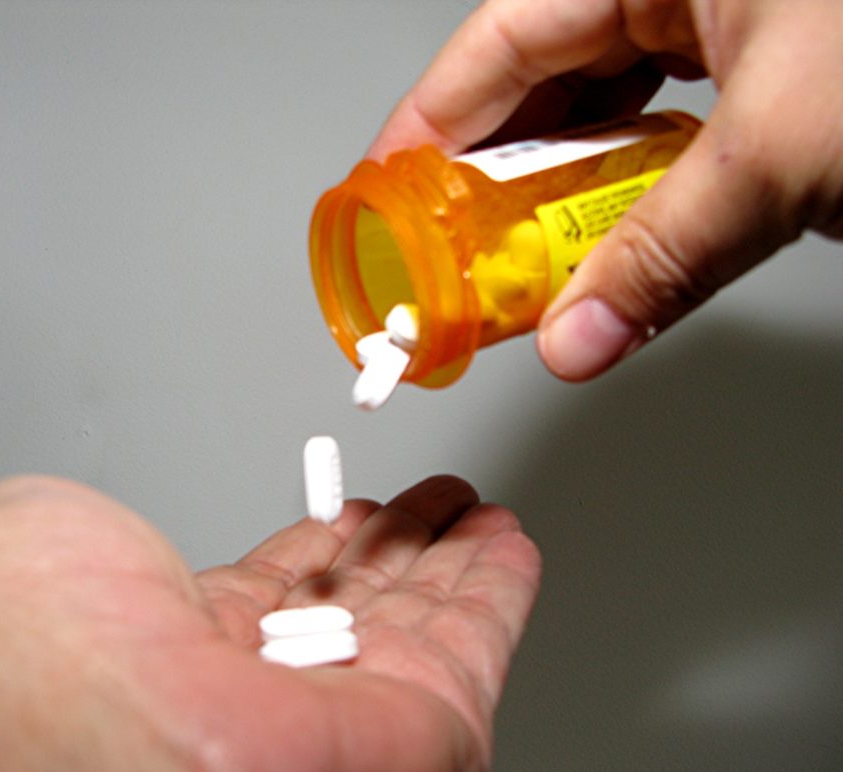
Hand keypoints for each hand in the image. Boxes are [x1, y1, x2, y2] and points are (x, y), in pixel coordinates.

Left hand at [0, 474, 539, 771]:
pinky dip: (499, 586)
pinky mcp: (428, 733)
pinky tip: (508, 543)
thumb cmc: (38, 653)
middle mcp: (268, 693)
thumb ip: (101, 536)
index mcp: (178, 652)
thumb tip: (116, 544)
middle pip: (357, 603)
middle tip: (432, 497)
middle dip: (399, 544)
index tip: (348, 512)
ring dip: (456, 555)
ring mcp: (350, 716)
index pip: (274, 592)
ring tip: (476, 506)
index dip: (319, 546)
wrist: (95, 744)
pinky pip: (479, 642)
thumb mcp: (48, 541)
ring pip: (424, 618)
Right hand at [370, 0, 842, 379]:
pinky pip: (659, 141)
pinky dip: (627, 203)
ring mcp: (718, 30)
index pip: (499, 41)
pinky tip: (601, 249)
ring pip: (597, 118)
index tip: (385, 203)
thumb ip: (665, 256)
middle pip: (538, 85)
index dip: (427, 127)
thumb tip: (579, 340)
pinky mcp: (758, 83)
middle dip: (491, 183)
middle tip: (452, 263)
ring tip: (515, 271)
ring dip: (557, 205)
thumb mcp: (786, 152)